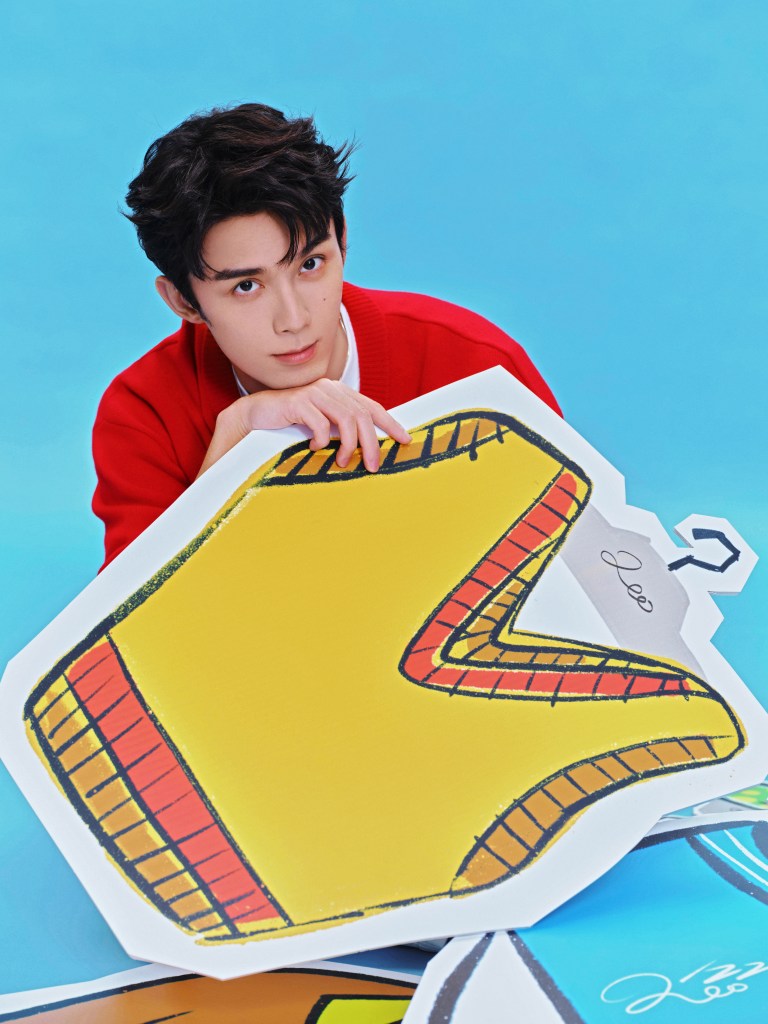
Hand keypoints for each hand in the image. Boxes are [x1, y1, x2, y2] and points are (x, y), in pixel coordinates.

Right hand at [197, 379, 411, 478]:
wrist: (256, 415)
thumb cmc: (291, 423)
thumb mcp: (322, 426)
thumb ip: (342, 430)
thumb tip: (369, 450)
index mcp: (340, 393)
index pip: (372, 407)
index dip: (391, 424)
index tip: (405, 441)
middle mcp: (330, 389)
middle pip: (363, 416)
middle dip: (371, 443)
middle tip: (372, 466)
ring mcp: (314, 393)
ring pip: (346, 419)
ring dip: (348, 445)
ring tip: (341, 462)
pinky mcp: (298, 401)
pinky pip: (319, 423)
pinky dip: (321, 440)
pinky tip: (313, 448)